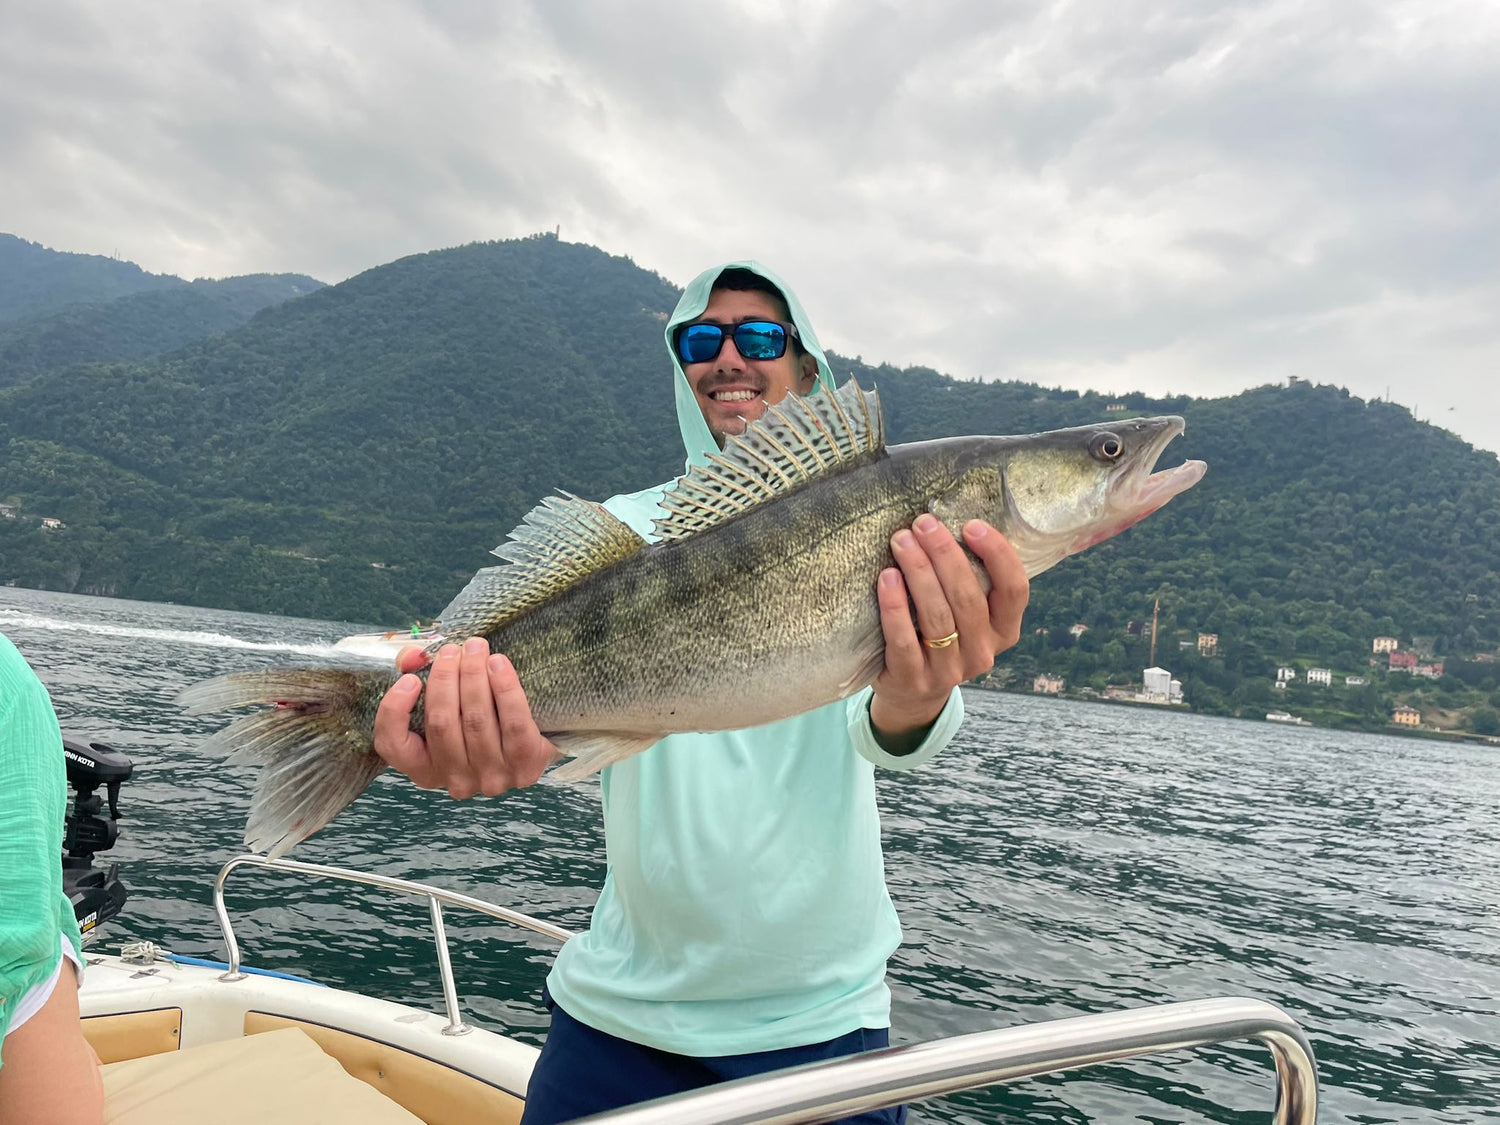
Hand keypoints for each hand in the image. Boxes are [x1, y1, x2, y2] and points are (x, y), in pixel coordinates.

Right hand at [373, 638, 559, 798]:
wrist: (536, 741)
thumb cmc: (482, 719)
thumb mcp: (449, 706)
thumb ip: (422, 679)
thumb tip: (414, 656)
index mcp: (425, 769)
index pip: (393, 746)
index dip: (395, 710)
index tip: (410, 679)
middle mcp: (455, 780)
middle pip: (442, 723)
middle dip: (445, 678)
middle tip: (453, 649)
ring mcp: (490, 778)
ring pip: (477, 720)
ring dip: (474, 676)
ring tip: (476, 648)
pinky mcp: (524, 768)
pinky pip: (513, 723)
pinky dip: (505, 688)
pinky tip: (499, 664)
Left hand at [870, 516, 1028, 745]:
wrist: (912, 692)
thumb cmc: (941, 636)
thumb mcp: (966, 614)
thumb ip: (967, 579)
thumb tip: (946, 522)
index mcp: (1004, 631)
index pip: (1014, 589)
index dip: (997, 554)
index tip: (971, 525)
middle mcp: (983, 653)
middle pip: (968, 598)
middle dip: (944, 555)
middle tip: (923, 523)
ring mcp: (949, 670)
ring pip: (937, 616)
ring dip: (919, 573)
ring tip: (901, 541)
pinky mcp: (914, 679)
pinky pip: (904, 640)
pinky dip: (895, 606)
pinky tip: (886, 578)